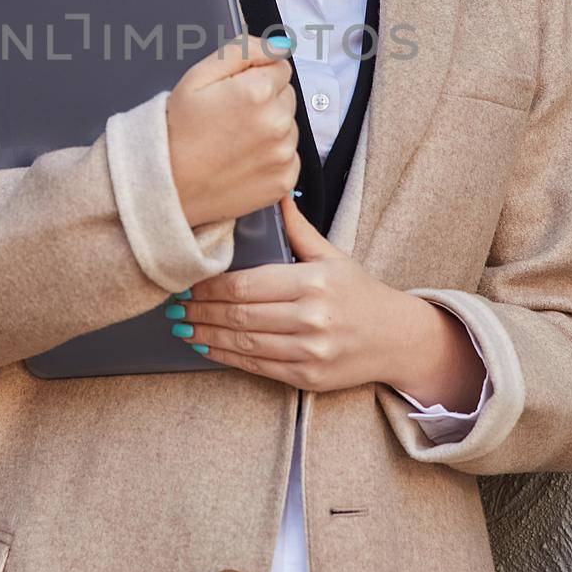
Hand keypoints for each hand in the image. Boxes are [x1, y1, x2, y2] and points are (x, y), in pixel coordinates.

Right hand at [166, 30, 299, 228]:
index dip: (254, 76)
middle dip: (265, 101)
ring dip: (270, 128)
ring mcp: (283, 155)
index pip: (279, 66)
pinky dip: (272, 157)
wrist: (166, 185)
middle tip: (230, 117)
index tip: (232, 93)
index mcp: (257, 91)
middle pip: (287, 95)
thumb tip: (278, 45)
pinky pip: (289, 157)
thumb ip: (241, 52)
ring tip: (234, 140)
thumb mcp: (197, 77)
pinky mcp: (284, 181)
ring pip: (289, 126)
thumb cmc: (177, 130)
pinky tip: (243, 160)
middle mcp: (277, 123)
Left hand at [179, 191, 409, 392]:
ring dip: (206, 336)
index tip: (187, 282)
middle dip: (200, 311)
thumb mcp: (331, 255)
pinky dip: (226, 357)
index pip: (247, 285)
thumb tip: (274, 192)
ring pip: (243, 344)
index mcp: (314, 282)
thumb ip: (296, 228)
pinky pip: (257, 368)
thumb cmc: (359, 292)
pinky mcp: (307, 378)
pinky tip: (206, 347)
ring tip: (182, 326)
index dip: (210, 287)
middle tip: (174, 305)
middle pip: (240, 315)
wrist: (396, 338)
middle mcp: (312, 319)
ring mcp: (310, 352)